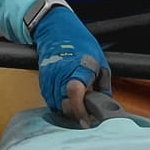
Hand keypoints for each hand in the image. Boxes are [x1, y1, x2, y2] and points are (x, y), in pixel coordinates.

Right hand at [33, 5, 111, 122]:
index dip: (80, 109)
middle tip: (86, 113)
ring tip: (77, 104)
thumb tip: (107, 104)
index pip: (75, 91)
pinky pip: (50, 100)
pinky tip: (66, 98)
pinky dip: (58, 104)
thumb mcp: (100, 61)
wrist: (57, 30)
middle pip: (65, 104)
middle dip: (76, 113)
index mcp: (80, 67)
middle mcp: (62, 73)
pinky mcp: (43, 80)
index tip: (87, 120)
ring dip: (67, 110)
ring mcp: (51, 77)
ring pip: (57, 105)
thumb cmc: (80, 43)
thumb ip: (104, 85)